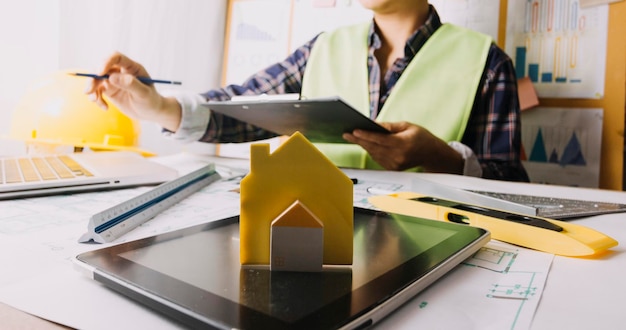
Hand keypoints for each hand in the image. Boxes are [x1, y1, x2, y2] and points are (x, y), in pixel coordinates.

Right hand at [85, 52, 181, 130]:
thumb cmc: (151, 101)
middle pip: (101, 67)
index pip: (116, 57)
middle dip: (93, 78)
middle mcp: (121, 71)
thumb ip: (131, 84)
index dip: (106, 62)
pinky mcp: (110, 90)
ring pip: (96, 78)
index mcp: (132, 67)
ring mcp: (114, 80)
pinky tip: (105, 108)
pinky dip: (97, 98)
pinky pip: (97, 90)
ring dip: (92, 88)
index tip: (99, 73)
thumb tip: (112, 77)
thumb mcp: (144, 94)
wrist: (150, 112)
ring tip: (95, 100)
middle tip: (89, 91)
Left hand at [342, 121, 463, 172]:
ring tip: (352, 136)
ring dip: (363, 145)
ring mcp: (395, 165)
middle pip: (374, 148)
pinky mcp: (393, 169)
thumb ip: (390, 126)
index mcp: (403, 144)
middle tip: (346, 134)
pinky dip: (370, 150)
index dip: (366, 135)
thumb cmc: (420, 137)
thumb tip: (374, 124)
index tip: (354, 131)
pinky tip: (364, 143)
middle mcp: (399, 156)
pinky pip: (377, 158)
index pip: (380, 140)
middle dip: (359, 140)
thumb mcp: (407, 126)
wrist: (431, 154)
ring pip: (374, 154)